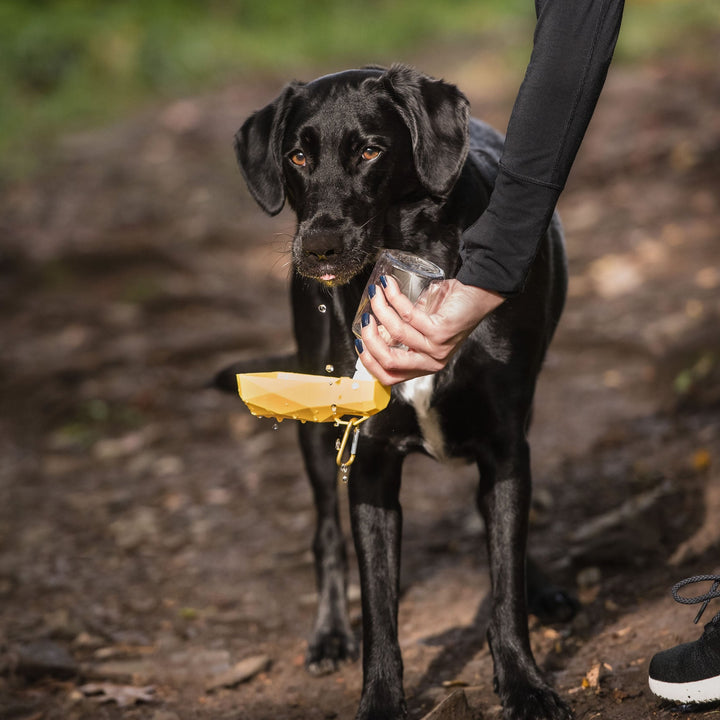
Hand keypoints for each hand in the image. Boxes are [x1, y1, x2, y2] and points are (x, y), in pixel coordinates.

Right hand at [356, 277, 503, 384]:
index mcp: (424, 365)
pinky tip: (388, 285)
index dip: (369, 361)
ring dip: (381, 309)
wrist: (477, 294)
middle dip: (370, 339)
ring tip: (376, 292)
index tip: (359, 342)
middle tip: (365, 319)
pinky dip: (394, 297)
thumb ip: (399, 334)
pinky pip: (408, 315)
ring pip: (396, 334)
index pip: (389, 377)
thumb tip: (372, 329)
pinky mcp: (442, 332)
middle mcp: (431, 361)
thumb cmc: (448, 308)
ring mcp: (437, 348)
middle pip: (389, 361)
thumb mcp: (419, 327)